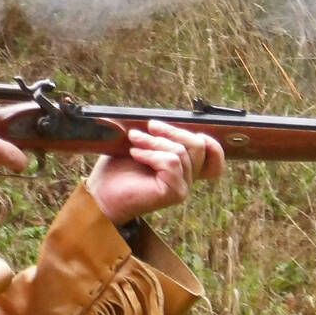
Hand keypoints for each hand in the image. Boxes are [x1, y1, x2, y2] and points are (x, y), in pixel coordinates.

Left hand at [86, 120, 225, 225]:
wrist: (100, 195)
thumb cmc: (118, 170)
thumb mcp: (142, 146)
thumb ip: (160, 137)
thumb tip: (163, 119)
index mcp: (183, 169)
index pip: (214, 159)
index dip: (212, 143)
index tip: (185, 129)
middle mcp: (186, 179)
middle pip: (199, 145)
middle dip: (173, 130)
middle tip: (149, 126)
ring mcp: (182, 187)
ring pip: (181, 152)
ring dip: (154, 142)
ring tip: (133, 140)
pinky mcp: (174, 193)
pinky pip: (171, 162)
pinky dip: (151, 154)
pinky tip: (134, 154)